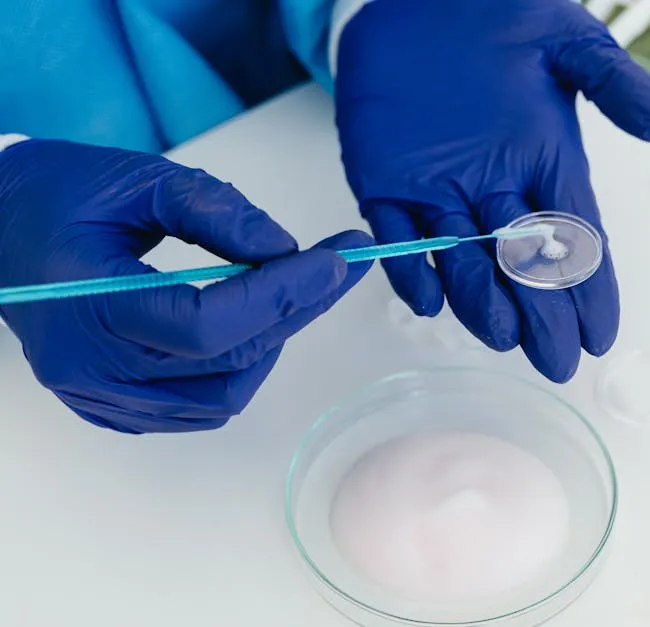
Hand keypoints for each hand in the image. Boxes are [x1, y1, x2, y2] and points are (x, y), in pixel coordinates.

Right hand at [0, 140, 372, 432]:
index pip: (208, 324)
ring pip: (220, 397)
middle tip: (335, 268)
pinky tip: (248, 328)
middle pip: (225, 361)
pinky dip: (235, 370)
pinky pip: (195, 410)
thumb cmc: (61, 194)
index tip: (334, 260)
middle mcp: (90, 368)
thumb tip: (285, 248)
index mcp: (85, 305)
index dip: (281, 294)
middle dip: (293, 311)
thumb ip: (215, 208)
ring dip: (268, 347)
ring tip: (287, 294)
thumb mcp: (139, 178)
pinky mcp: (109, 407)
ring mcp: (97, 395)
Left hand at [336, 0, 649, 381]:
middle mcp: (494, 187)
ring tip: (502, 335)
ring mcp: (437, 188)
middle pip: (522, 264)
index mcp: (542, 162)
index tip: (602, 336)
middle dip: (542, 313)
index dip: (589, 289)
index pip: (573, 237)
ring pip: (462, 259)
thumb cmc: (496, 12)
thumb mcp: (565, 40)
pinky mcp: (382, 180)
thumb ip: (612, 83)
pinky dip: (409, 265)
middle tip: (557, 359)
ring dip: (481, 299)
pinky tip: (427, 299)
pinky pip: (396, 234)